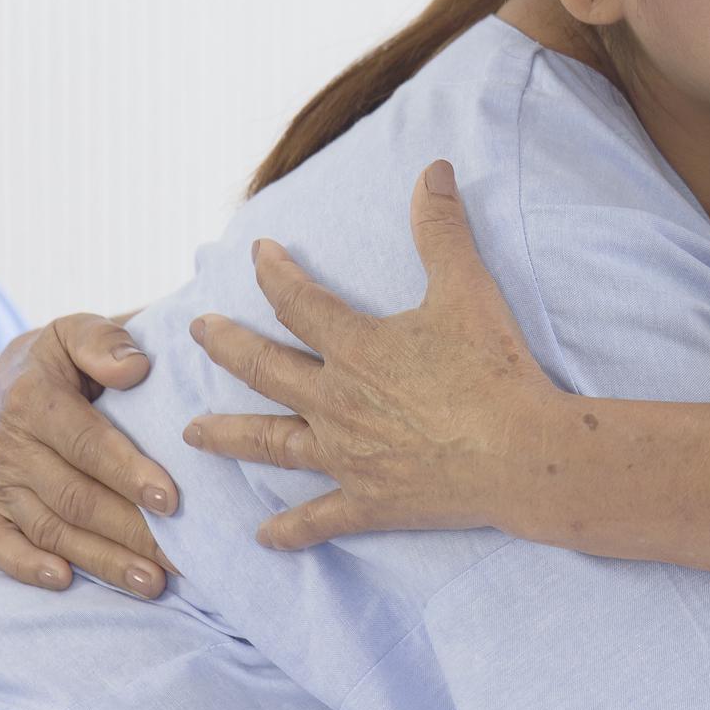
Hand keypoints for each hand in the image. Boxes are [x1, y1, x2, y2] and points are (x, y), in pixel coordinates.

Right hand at [0, 312, 176, 597]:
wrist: (11, 377)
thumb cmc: (66, 357)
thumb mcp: (80, 331)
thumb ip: (105, 342)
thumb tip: (135, 368)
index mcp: (33, 399)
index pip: (86, 443)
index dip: (128, 472)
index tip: (171, 499)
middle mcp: (8, 445)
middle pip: (74, 497)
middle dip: (129, 530)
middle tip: (181, 556)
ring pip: (50, 529)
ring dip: (101, 560)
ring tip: (153, 581)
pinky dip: (26, 568)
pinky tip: (66, 581)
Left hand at [183, 159, 560, 549]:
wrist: (518, 452)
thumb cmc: (493, 370)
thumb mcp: (467, 288)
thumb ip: (442, 229)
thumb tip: (432, 169)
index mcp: (356, 348)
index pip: (298, 302)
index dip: (274, 273)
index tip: (257, 253)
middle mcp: (336, 401)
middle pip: (265, 369)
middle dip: (227, 347)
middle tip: (197, 332)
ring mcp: (346, 455)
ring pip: (272, 442)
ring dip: (229, 435)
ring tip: (191, 433)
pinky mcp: (368, 500)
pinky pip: (318, 518)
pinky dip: (291, 531)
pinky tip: (263, 540)